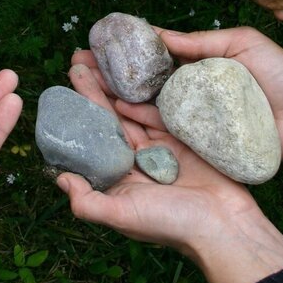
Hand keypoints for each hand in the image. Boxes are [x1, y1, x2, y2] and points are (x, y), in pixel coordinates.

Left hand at [58, 63, 282, 282]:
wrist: (224, 225)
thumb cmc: (171, 224)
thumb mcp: (122, 216)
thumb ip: (87, 201)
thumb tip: (58, 177)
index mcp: (118, 179)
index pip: (93, 138)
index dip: (79, 111)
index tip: (64, 85)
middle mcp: (136, 161)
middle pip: (110, 118)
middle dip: (93, 89)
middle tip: (77, 58)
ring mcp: (160, 148)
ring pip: (133, 110)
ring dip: (116, 86)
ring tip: (98, 59)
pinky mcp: (184, 139)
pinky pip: (161, 113)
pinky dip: (145, 99)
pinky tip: (130, 82)